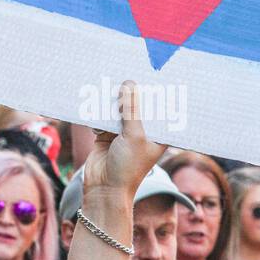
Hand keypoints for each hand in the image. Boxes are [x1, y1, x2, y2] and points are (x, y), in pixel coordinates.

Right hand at [82, 81, 166, 203]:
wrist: (104, 190)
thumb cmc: (127, 168)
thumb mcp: (134, 135)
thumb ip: (132, 109)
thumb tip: (129, 84)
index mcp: (159, 135)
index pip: (162, 109)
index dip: (160, 92)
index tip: (158, 71)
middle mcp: (143, 132)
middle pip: (139, 106)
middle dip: (134, 92)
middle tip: (131, 69)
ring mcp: (124, 133)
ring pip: (120, 110)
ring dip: (114, 99)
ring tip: (111, 78)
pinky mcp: (106, 135)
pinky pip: (103, 117)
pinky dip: (100, 108)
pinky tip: (96, 94)